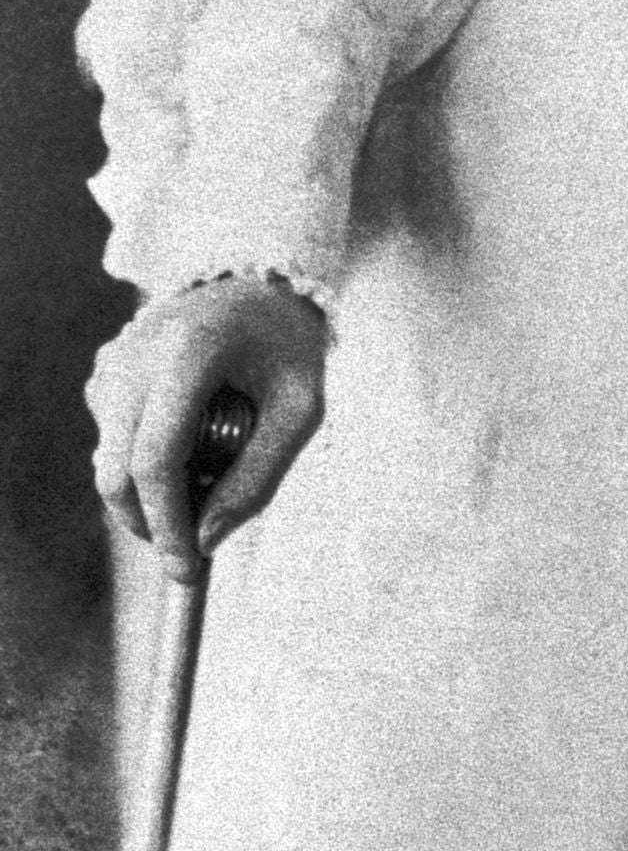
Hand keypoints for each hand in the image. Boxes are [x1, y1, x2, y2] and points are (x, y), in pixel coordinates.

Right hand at [87, 277, 328, 577]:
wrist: (259, 284)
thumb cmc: (288, 346)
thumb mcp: (300, 410)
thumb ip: (258, 477)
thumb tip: (207, 540)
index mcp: (189, 353)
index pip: (155, 459)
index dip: (167, 522)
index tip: (187, 567)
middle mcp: (136, 355)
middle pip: (115, 469)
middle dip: (149, 522)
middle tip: (192, 548)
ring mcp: (112, 361)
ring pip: (109, 460)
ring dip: (150, 492)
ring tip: (214, 469)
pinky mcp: (105, 371)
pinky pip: (112, 439)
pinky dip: (142, 463)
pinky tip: (192, 444)